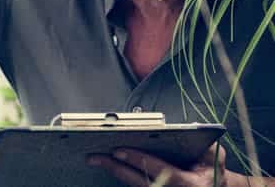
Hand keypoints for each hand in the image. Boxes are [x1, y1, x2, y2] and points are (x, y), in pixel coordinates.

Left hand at [88, 142, 227, 185]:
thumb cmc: (212, 170)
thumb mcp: (214, 155)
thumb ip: (203, 143)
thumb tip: (185, 129)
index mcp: (191, 184)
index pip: (162, 171)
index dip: (139, 160)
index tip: (119, 150)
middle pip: (141, 182)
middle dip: (117, 168)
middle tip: (96, 156)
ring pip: (135, 185)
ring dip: (114, 172)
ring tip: (94, 158)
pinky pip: (135, 185)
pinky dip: (120, 174)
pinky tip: (106, 163)